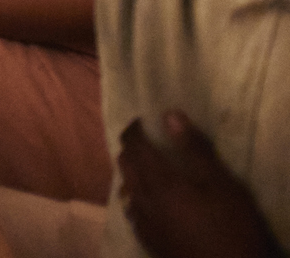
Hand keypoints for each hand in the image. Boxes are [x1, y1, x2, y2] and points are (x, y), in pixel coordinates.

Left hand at [119, 113, 282, 257]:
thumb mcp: (221, 184)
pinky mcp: (148, 239)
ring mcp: (142, 221)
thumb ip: (194, 149)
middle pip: (125, 165)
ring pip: (126, 188)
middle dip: (131, 148)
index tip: (143, 120)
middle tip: (146, 141)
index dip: (134, 129)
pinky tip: (147, 200)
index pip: (134, 145)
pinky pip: (132, 211)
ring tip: (146, 167)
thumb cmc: (229, 225)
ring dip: (131, 173)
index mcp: (158, 180)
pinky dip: (135, 197)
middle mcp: (142, 198)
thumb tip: (169, 115)